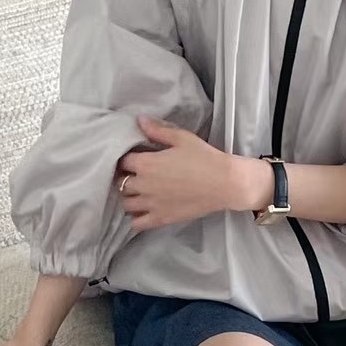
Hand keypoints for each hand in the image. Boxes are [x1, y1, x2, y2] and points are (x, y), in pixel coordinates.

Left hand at [118, 116, 269, 229]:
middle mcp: (143, 185)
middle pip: (121, 183)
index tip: (133, 158)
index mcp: (146, 164)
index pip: (122, 161)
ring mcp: (150, 204)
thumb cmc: (205, 158)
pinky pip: (136, 224)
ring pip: (125, 203)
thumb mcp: (181, 138)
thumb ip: (157, 131)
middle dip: (125, 178)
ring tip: (138, 193)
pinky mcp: (160, 219)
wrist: (225, 183)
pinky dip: (135, 218)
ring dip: (128, 197)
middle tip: (135, 175)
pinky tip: (143, 211)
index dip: (126, 159)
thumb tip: (139, 121)